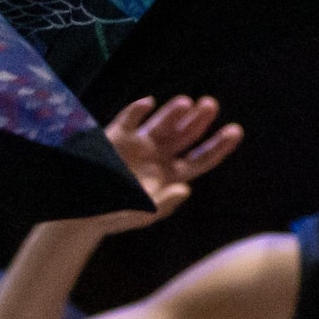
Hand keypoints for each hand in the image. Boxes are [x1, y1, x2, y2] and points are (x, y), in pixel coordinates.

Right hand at [86, 92, 242, 232]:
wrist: (82, 209)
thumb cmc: (116, 215)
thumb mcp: (142, 214)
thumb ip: (164, 204)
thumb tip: (186, 190)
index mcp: (172, 174)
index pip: (201, 158)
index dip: (218, 145)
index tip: (235, 131)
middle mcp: (160, 155)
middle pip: (185, 135)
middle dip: (199, 120)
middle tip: (211, 105)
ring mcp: (139, 143)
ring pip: (162, 123)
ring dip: (173, 112)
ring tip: (186, 102)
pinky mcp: (117, 136)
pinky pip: (129, 119)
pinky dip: (137, 110)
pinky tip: (148, 103)